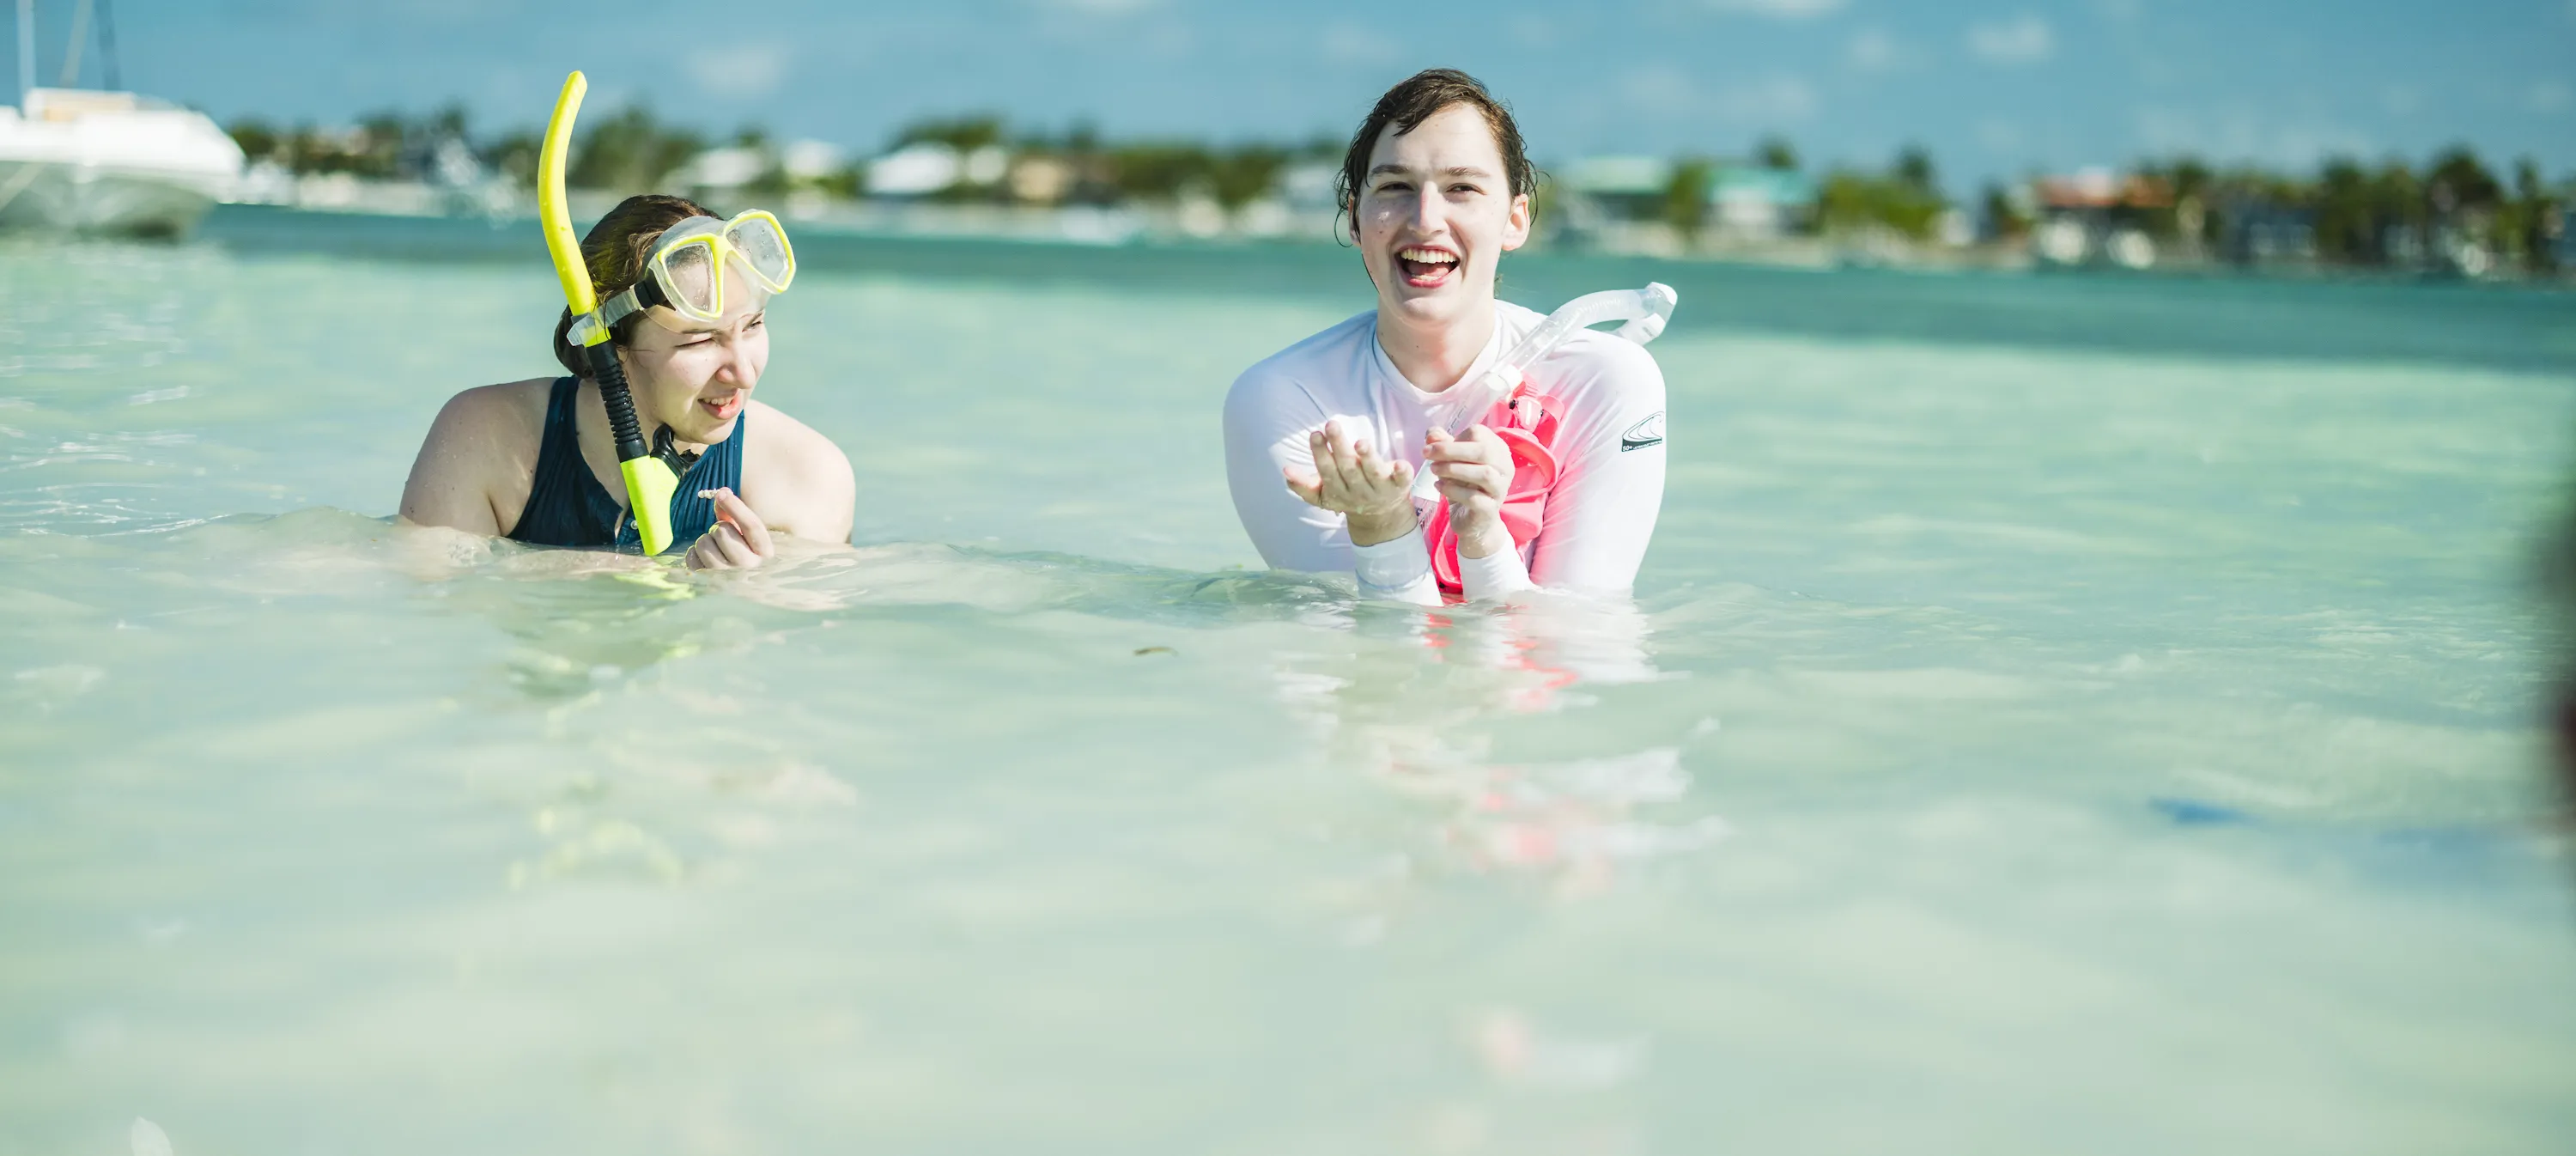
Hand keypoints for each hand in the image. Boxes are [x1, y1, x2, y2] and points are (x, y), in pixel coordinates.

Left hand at [685, 487, 775, 570]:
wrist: (736, 574)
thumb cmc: (740, 544)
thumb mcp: (742, 528)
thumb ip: (732, 510)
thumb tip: (722, 493)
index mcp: (764, 550)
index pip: (752, 526)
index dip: (736, 507)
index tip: (721, 493)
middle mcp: (749, 564)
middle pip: (723, 533)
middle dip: (718, 527)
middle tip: (721, 531)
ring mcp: (728, 574)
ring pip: (704, 545)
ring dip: (705, 540)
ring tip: (714, 544)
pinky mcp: (708, 579)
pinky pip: (692, 558)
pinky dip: (694, 553)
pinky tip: (704, 556)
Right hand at [1284, 419, 1417, 545]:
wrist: (1381, 517)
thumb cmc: (1348, 495)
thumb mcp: (1324, 494)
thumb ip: (1303, 485)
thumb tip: (1284, 471)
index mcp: (1338, 492)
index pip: (1327, 472)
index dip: (1321, 454)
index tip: (1316, 434)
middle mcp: (1359, 491)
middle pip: (1348, 468)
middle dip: (1339, 447)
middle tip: (1331, 425)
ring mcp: (1380, 489)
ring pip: (1372, 473)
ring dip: (1366, 458)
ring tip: (1360, 443)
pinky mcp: (1400, 486)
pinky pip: (1402, 480)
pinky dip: (1402, 471)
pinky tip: (1400, 463)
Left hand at [1425, 425, 1514, 558]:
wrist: (1475, 523)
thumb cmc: (1466, 487)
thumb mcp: (1453, 463)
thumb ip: (1444, 446)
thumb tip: (1431, 434)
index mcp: (1498, 450)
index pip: (1479, 433)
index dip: (1454, 437)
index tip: (1433, 446)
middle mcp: (1505, 468)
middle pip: (1483, 451)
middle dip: (1450, 450)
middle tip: (1427, 454)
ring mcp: (1500, 489)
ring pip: (1483, 474)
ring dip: (1453, 469)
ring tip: (1433, 470)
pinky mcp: (1490, 509)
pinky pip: (1474, 497)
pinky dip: (1453, 490)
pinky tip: (1439, 486)